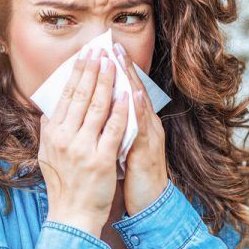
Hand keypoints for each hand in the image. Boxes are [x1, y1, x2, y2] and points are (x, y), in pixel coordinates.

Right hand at [38, 47, 129, 236]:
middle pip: (81, 96)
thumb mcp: (47, 155)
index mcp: (53, 134)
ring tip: (114, 64)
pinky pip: (114, 129)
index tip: (85, 55)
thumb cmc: (63, 184)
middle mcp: (65, 138)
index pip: (66, 96)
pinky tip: (128, 93)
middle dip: (93, 70)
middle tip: (100, 51)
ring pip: (98, 107)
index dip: (77, 73)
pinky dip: (121, 109)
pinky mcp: (102, 160)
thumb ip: (49, 131)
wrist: (72, 214)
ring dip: (107, 82)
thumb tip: (49, 109)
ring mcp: (84, 148)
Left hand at [113, 42, 168, 216]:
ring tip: (121, 61)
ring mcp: (150, 136)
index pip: (125, 92)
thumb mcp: (121, 144)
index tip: (105, 51)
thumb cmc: (134, 174)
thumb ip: (113, 126)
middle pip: (134, 91)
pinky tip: (132, 95)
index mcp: (138, 123)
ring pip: (140, 103)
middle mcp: (147, 125)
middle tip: (112, 46)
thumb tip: (97, 110)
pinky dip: (138, 110)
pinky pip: (142, 127)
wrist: (151, 202)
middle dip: (123, 68)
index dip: (117, 72)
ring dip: (131, 80)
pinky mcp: (148, 150)